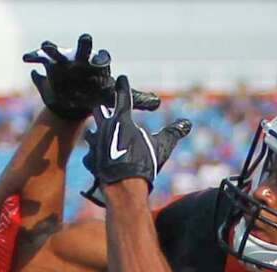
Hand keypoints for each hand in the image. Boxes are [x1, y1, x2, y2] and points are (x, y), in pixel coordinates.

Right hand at [23, 34, 159, 120]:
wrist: (77, 102)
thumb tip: (159, 103)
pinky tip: (27, 60)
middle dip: (84, 44)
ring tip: (48, 47)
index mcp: (96, 65)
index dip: (102, 58)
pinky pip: (38, 60)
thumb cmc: (98, 95)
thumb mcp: (115, 98)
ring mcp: (64, 62)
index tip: (103, 60)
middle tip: (86, 40)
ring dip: (53, 48)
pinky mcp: (49, 67)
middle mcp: (81, 59)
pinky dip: (32, 58)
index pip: (101, 59)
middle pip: (83, 48)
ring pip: (58, 52)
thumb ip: (136, 99)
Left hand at [81, 76, 190, 205]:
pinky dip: (94, 157)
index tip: (122, 79)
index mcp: (122, 119)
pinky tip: (97, 160)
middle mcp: (105, 127)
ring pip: (91, 133)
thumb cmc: (143, 164)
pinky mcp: (90, 161)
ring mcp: (95, 144)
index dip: (123, 86)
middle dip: (103, 108)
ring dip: (96, 134)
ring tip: (100, 136)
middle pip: (99, 109)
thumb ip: (172, 133)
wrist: (124, 187)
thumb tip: (187, 124)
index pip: (122, 96)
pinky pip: (90, 156)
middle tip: (105, 108)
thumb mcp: (161, 147)